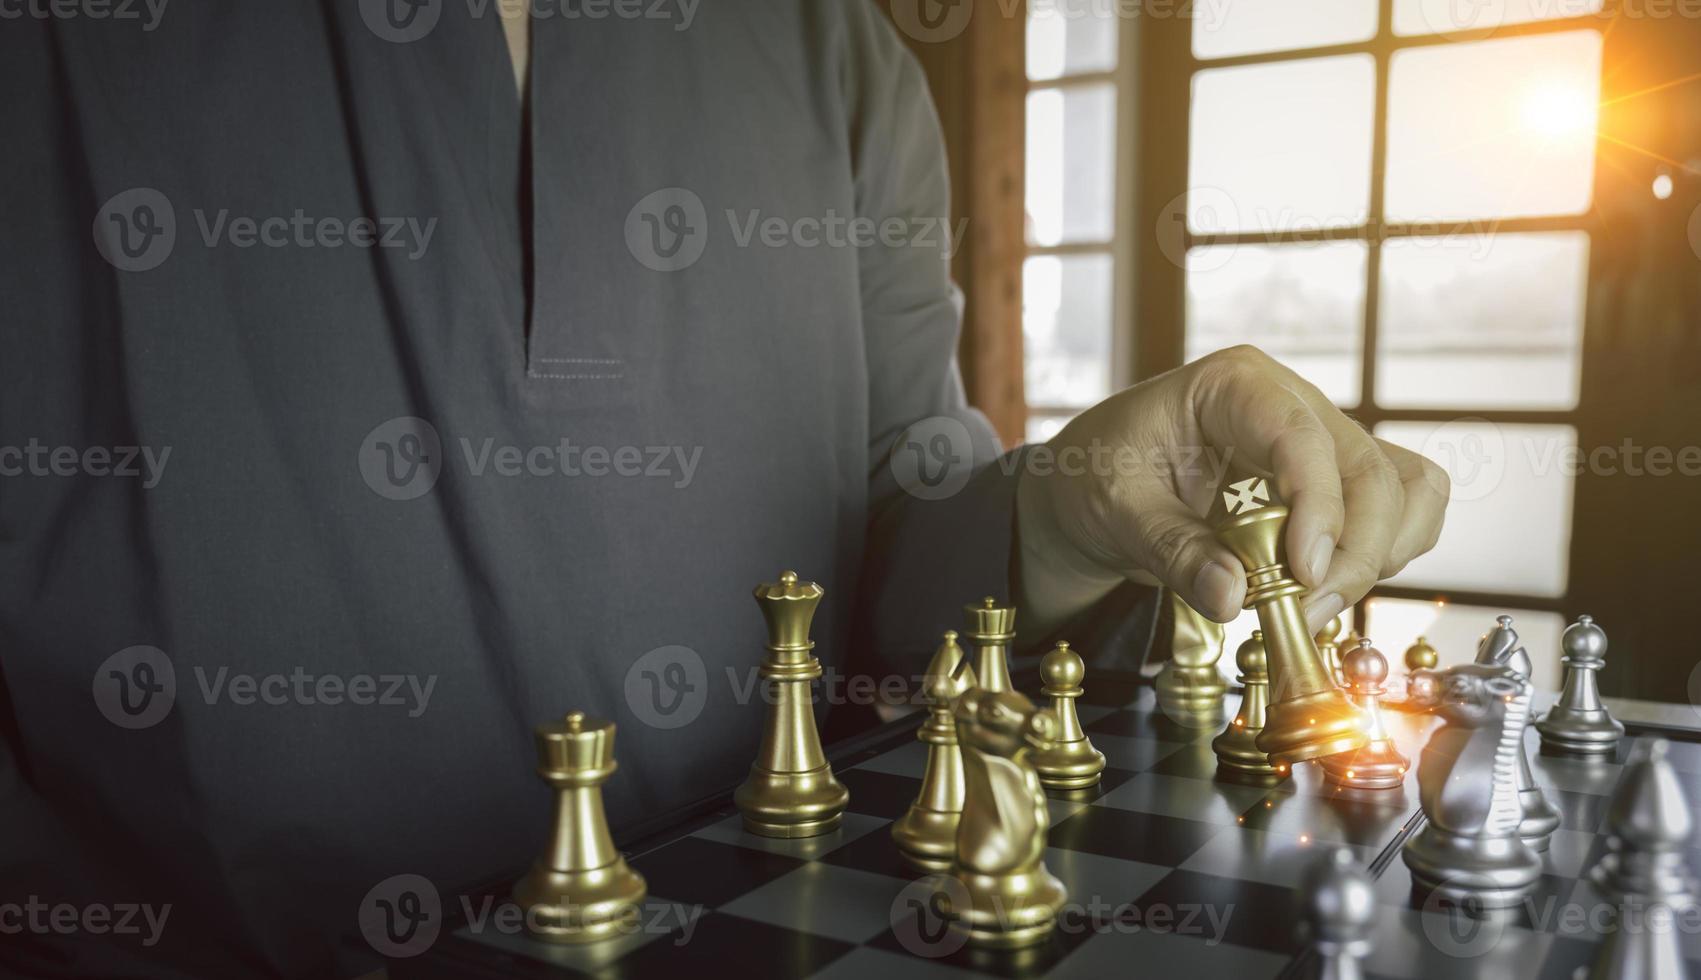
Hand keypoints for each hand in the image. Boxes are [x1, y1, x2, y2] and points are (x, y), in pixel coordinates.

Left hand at [1016, 346, 1448, 633]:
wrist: (1094, 484)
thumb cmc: (1099, 475)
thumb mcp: (1115, 510)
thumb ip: (1172, 551)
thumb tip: (1234, 599)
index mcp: (1234, 386)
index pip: (1301, 434)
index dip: (1318, 505)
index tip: (1304, 573)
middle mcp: (1293, 403)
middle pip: (1370, 472)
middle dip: (1353, 553)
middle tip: (1303, 614)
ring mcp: (1324, 441)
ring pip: (1406, 490)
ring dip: (1381, 557)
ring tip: (1312, 606)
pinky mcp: (1336, 483)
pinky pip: (1401, 510)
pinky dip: (1386, 557)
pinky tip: (1328, 590)